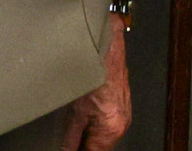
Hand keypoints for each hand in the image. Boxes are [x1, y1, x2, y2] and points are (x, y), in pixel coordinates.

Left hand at [60, 12, 130, 149]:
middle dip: (85, 144)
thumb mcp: (75, 113)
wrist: (107, 50)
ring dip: (90, 133)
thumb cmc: (95, 74)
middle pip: (100, 146)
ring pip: (104, 134)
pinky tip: (86, 112)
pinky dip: (96, 122)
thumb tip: (66, 150)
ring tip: (78, 120)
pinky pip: (108, 121)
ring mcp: (124, 113)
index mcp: (112, 129)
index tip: (70, 148)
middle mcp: (122, 123)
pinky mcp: (122, 103)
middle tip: (70, 137)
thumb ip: (70, 139)